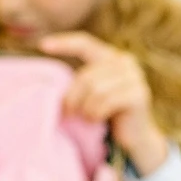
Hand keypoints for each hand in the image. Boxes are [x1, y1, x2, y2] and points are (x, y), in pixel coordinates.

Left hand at [38, 31, 168, 173]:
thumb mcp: (93, 92)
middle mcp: (125, 62)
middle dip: (72, 97)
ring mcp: (134, 77)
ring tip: (86, 118)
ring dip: (85, 108)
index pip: (85, 43)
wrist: (134, 137)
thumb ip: (82, 80)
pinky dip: (96, 113)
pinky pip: (107, 101)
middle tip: (67, 113)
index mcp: (112, 56)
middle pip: (86, 75)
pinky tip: (95, 120)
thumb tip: (51, 80)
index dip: (64, 43)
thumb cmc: (107, 113)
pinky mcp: (138, 95)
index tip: (42, 45)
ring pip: (95, 89)